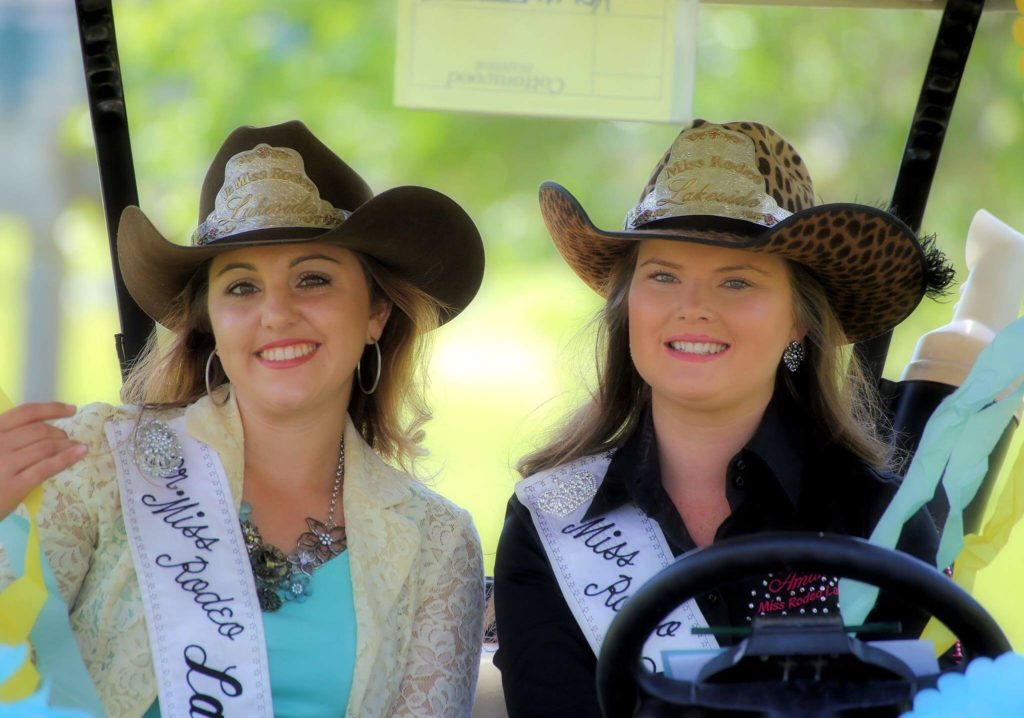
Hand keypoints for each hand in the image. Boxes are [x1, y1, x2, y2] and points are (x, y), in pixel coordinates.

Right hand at [0, 402, 86, 520]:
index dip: (52, 408)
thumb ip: (10, 436)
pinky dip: (67, 457)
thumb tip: (46, 429)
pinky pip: (46, 467)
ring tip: (75, 447)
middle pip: (40, 430)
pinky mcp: (15, 485)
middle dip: (60, 433)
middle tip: (67, 440)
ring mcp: (6, 464)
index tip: (71, 410)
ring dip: (67, 445)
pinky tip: (81, 452)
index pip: (27, 412)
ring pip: (47, 446)